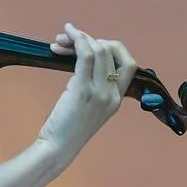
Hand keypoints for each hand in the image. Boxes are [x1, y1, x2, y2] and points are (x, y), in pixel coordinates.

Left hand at [38, 25, 136, 164]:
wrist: (58, 148)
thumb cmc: (67, 130)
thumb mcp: (89, 108)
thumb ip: (93, 87)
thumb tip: (82, 59)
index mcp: (117, 99)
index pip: (128, 64)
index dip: (111, 48)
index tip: (90, 47)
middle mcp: (113, 94)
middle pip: (111, 51)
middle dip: (90, 38)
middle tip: (68, 40)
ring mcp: (100, 92)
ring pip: (98, 50)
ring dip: (79, 37)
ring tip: (61, 39)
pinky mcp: (82, 89)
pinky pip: (85, 55)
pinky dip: (76, 40)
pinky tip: (64, 37)